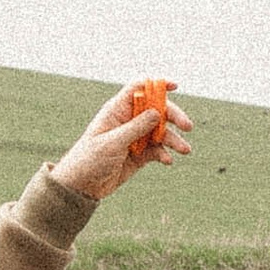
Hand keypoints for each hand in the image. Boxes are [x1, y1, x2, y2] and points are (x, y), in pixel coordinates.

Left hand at [52, 86, 193, 201]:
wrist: (81, 186)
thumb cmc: (90, 159)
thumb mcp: (113, 142)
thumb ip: (136, 127)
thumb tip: (157, 112)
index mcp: (117, 110)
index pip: (139, 88)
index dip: (157, 84)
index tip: (175, 86)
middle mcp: (128, 120)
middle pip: (157, 110)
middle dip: (174, 116)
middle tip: (188, 126)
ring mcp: (135, 137)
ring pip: (160, 132)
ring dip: (174, 139)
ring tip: (185, 150)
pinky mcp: (139, 154)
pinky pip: (157, 150)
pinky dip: (164, 154)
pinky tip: (167, 161)